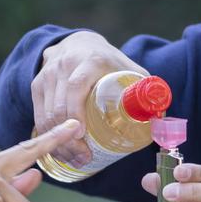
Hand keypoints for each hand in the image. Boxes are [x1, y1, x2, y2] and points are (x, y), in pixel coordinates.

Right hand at [31, 31, 146, 167]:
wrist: (80, 43)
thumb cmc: (110, 63)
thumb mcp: (131, 71)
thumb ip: (148, 93)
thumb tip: (163, 125)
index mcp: (90, 60)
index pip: (76, 87)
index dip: (76, 112)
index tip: (82, 135)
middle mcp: (64, 64)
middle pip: (60, 107)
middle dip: (69, 138)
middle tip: (83, 157)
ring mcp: (48, 74)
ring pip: (46, 114)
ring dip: (57, 141)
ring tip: (73, 158)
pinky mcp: (37, 84)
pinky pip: (38, 114)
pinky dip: (46, 135)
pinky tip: (58, 150)